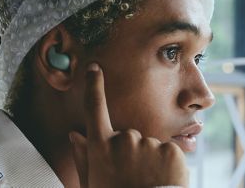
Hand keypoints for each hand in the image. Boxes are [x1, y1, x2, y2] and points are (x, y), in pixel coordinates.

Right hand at [69, 63, 188, 187]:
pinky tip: (161, 180)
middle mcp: (123, 139)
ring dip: (149, 159)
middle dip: (131, 151)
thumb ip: (83, 157)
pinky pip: (167, 151)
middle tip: (134, 177)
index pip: (94, 108)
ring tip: (148, 182)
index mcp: (101, 146)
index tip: (94, 68)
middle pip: (128, 135)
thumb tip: (74, 134)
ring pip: (148, 145)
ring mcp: (147, 143)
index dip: (94, 86)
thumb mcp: (92, 183)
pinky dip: (166, 164)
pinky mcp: (170, 150)